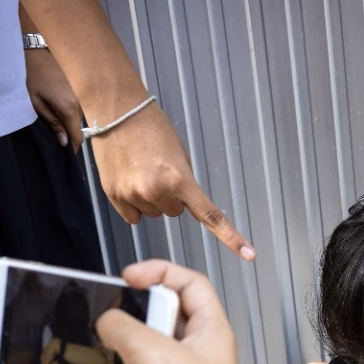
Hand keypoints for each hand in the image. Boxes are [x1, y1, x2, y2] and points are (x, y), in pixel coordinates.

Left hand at [25, 49, 83, 152]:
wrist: (39, 49)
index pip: (77, 137)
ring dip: (69, 122)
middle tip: (55, 138)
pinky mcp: (80, 89)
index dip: (73, 148)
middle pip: (78, 128)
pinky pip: (78, 107)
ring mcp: (82, 95)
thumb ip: (52, 124)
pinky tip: (58, 107)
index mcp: (69, 109)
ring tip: (55, 121)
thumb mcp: (37, 103)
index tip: (66, 155)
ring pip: (78, 117)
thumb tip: (64, 143)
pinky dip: (70, 112)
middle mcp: (80, 103)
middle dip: (69, 135)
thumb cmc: (34, 77)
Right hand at [72, 261, 241, 363]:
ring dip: (118, 362)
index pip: (193, 285)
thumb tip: (107, 323)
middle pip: (167, 327)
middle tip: (115, 321)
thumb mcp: (147, 346)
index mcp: (213, 335)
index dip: (161, 272)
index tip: (130, 277)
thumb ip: (120, 324)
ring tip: (96, 354)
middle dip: (136, 322)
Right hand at [87, 104, 255, 259]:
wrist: (117, 110)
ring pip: (153, 213)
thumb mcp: (180, 154)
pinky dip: (133, 203)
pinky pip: (133, 216)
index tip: (249, 254)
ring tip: (141, 170)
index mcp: (179, 180)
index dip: (231, 237)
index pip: (210, 216)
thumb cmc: (151, 126)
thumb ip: (184, 182)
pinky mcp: (114, 196)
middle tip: (158, 170)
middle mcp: (156, 191)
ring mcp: (133, 195)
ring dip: (150, 198)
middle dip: (171, 196)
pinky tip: (129, 180)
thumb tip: (183, 203)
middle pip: (175, 212)